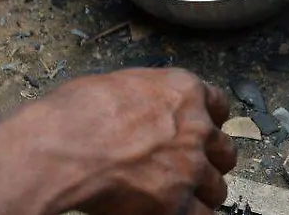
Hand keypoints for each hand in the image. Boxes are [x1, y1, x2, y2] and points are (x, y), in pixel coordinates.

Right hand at [15, 69, 234, 214]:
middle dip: (211, 162)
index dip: (212, 121)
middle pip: (225, 151)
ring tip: (180, 199)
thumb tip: (142, 114)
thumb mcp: (120, 86)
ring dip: (200, 194)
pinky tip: (172, 214)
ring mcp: (190, 168)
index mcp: (184, 92)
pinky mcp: (176, 204)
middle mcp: (196, 128)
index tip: (206, 130)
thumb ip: (148, 102)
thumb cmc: (77, 113)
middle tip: (194, 170)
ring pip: (216, 188)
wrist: (63, 146)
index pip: (219, 105)